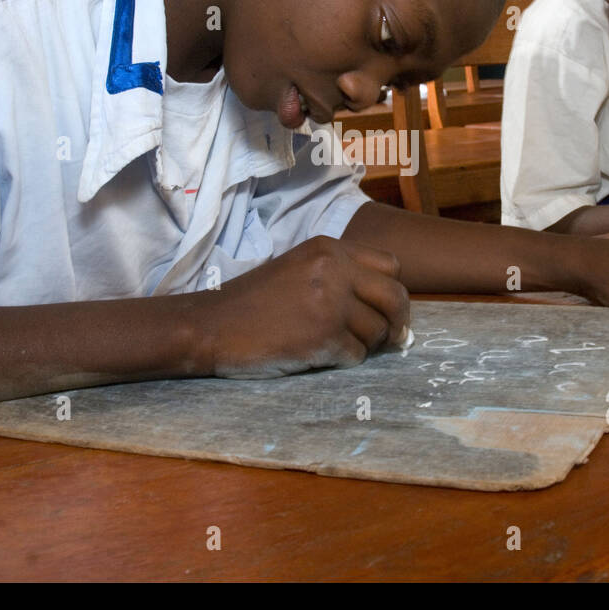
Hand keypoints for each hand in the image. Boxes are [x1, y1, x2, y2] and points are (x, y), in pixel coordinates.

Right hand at [195, 236, 409, 378]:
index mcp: (329, 248)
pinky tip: (319, 356)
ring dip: (364, 345)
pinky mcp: (324, 336)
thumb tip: (389, 305)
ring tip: (335, 345)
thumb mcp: (299, 269)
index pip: (391, 265)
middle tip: (389, 338)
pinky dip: (344, 361)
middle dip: (396, 321)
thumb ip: (339, 275)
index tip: (386, 309)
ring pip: (378, 331)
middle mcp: (335, 269)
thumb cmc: (253, 302)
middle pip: (395, 297)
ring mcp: (331, 302)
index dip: (392, 290)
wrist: (211, 325)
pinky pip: (357, 354)